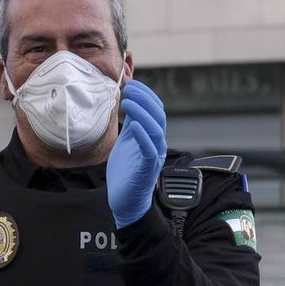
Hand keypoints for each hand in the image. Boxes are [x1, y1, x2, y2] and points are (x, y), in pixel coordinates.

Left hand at [107, 79, 166, 227]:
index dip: (146, 95)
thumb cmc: (126, 172)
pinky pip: (150, 150)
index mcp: (152, 137)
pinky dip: (143, 136)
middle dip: (144, 99)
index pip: (155, 110)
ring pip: (156, 130)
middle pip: (158, 116)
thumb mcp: (127, 142)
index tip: (131, 83)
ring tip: (128, 101)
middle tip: (128, 88)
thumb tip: (129, 101)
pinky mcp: (147, 170)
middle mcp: (157, 145)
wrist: (126, 202)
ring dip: (142, 113)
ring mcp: (154, 157)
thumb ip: (131, 124)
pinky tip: (133, 125)